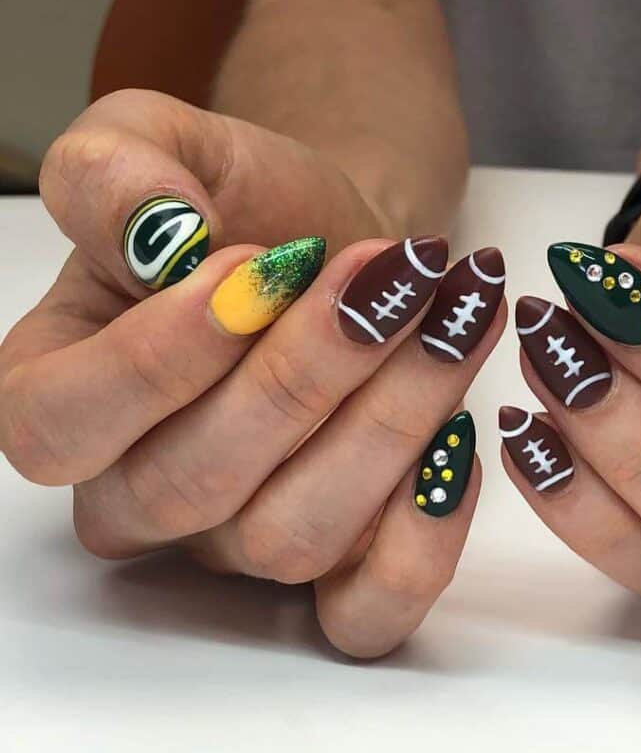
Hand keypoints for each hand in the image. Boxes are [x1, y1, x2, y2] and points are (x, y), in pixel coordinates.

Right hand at [0, 90, 507, 654]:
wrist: (349, 243)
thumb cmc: (252, 202)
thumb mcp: (167, 144)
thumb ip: (116, 170)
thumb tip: (154, 230)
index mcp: (64, 397)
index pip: (60, 427)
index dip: (155, 358)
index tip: (251, 267)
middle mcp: (143, 493)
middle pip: (193, 484)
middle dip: (304, 372)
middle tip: (388, 277)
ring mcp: (241, 542)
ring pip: (291, 536)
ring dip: (387, 423)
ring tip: (450, 318)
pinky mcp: (339, 565)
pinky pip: (368, 612)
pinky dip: (424, 540)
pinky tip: (464, 435)